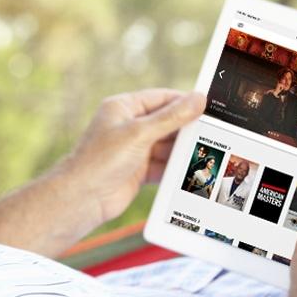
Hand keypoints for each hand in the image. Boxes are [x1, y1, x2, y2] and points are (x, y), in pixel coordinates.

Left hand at [63, 89, 204, 226]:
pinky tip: (190, 171)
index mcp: (123, 108)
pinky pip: (162, 166)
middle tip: (213, 131)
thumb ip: (171, 117)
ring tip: (206, 152)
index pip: (161, 98)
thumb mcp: (140, 133)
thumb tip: (198, 99)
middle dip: (186, 129)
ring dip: (182, 151)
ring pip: (166, 146)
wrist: (83, 198)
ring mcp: (133, 150)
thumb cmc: (101, 160)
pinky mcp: (137, 171)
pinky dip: (174, 168)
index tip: (208, 105)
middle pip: (166, 122)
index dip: (184, 101)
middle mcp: (128, 127)